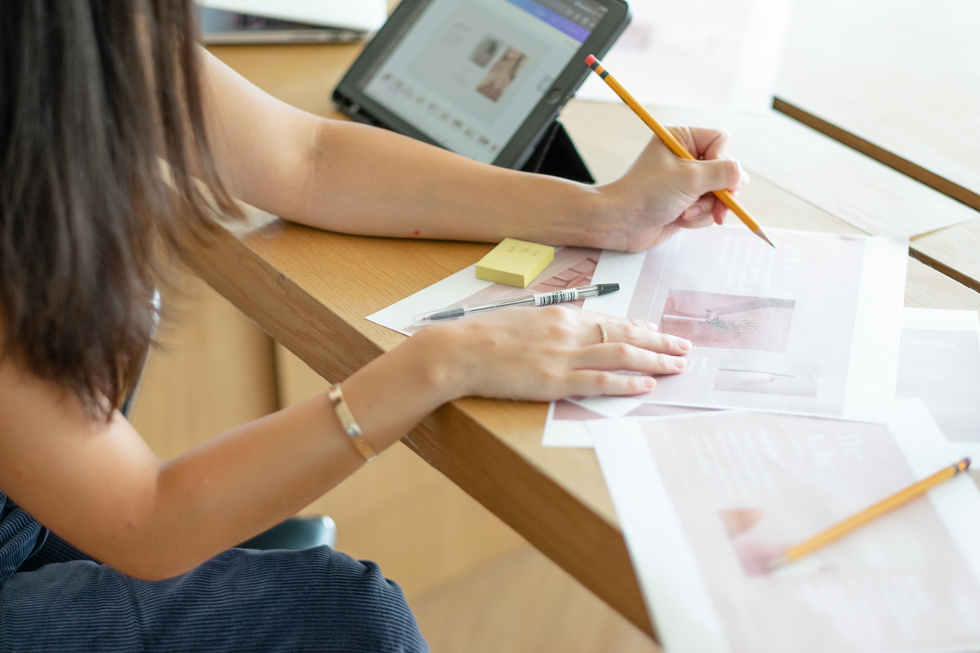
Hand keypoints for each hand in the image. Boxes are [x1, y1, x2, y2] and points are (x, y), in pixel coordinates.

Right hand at [416, 306, 691, 403]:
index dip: (637, 326)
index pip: (609, 319)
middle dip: (658, 341)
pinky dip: (626, 383)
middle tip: (683, 347)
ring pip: (620, 356)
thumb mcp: (520, 319)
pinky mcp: (554, 381)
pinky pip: (599, 381)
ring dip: (654, 360)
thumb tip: (566, 329)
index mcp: (559, 315)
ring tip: (677, 366)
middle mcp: (568, 331)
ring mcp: (563, 356)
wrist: (456, 351)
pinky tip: (646, 385)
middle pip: (624, 335)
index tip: (655, 331)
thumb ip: (548, 325)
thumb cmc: (481, 336)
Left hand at [592, 126, 748, 251]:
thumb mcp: (690, 179)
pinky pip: (708, 210)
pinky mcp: (685, 202)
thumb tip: (742, 177)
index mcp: (681, 138)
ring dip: (705, 208)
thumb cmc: (646, 194)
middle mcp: (685, 157)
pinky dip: (697, 218)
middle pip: (725, 170)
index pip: (721, 141)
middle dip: (719, 193)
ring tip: (683, 213)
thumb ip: (724, 174)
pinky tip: (678, 220)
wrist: (619, 223)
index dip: (723, 162)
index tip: (714, 180)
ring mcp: (685, 182)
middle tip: (718, 210)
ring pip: (719, 194)